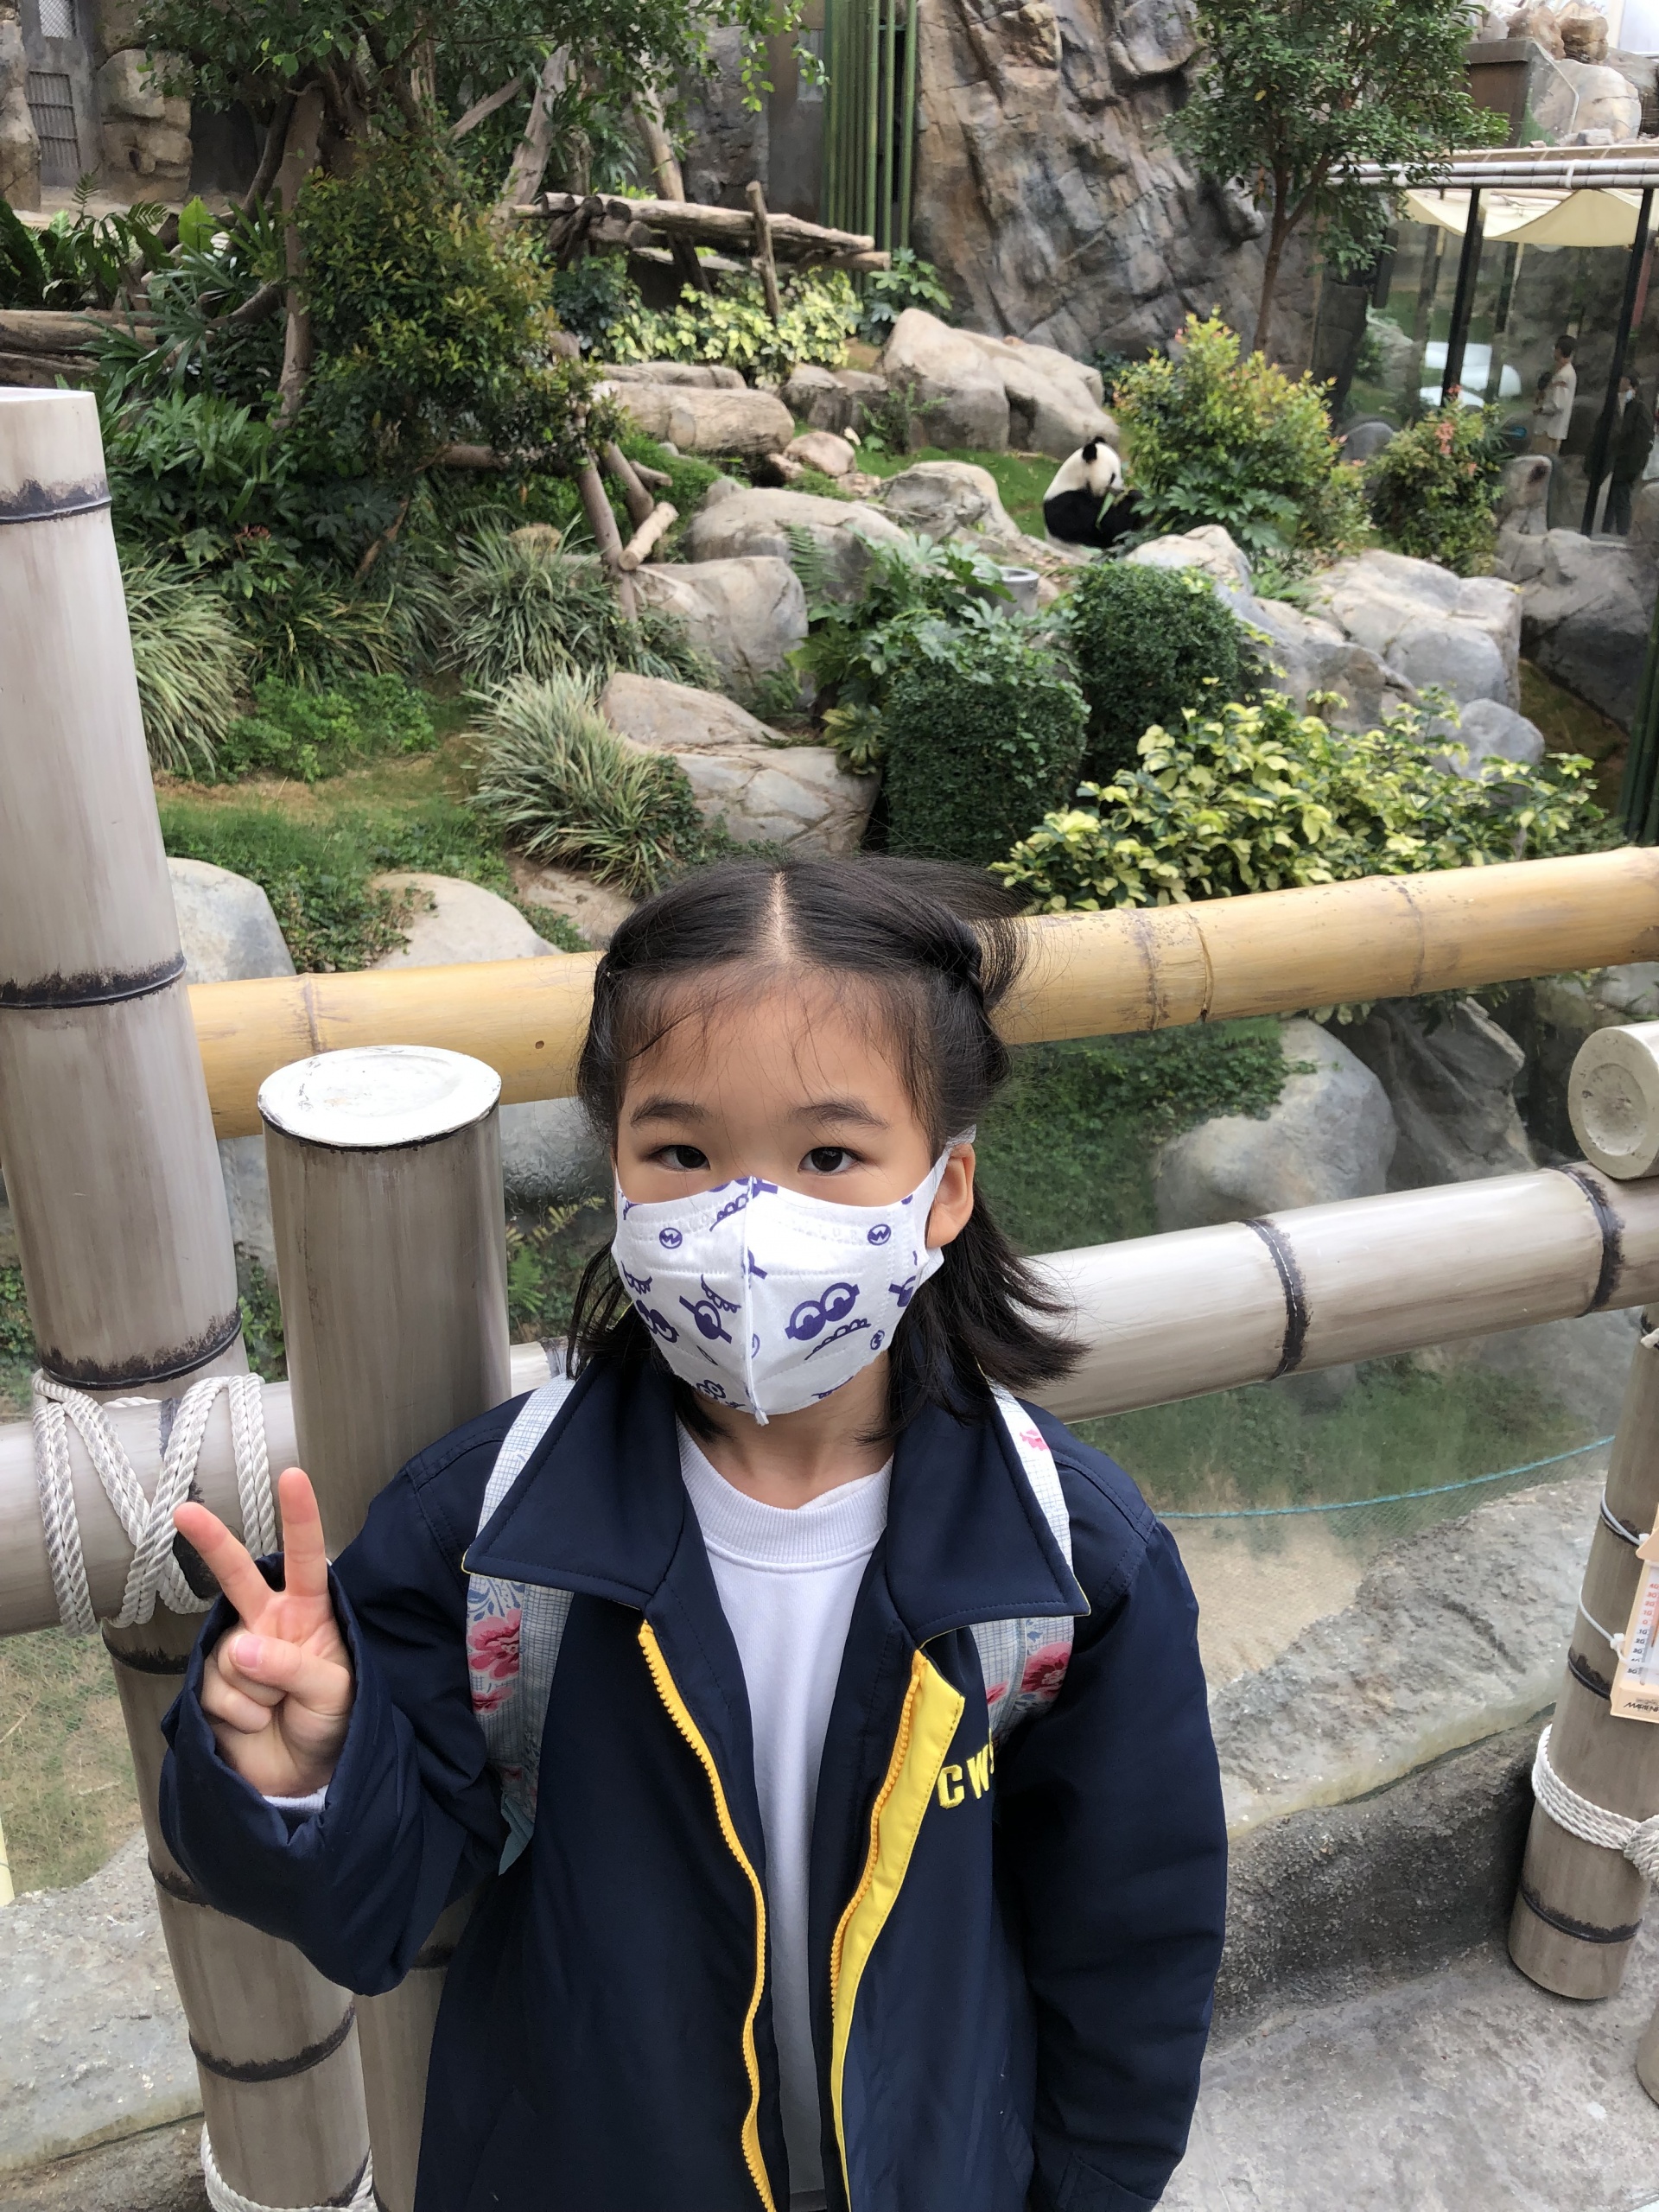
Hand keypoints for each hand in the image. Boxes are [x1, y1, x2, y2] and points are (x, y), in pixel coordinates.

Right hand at [174, 1468, 355, 1798]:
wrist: (306, 1777)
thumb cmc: (334, 1720)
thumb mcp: (334, 1689)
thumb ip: (292, 1664)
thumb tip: (238, 1647)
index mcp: (308, 1613)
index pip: (306, 1559)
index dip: (300, 1517)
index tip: (293, 1475)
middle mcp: (268, 1624)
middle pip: (237, 1577)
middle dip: (211, 1541)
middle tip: (183, 1511)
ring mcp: (237, 1655)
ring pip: (232, 1655)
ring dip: (259, 1689)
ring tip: (279, 1707)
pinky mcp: (212, 1689)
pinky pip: (217, 1690)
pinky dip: (240, 1713)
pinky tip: (256, 1723)